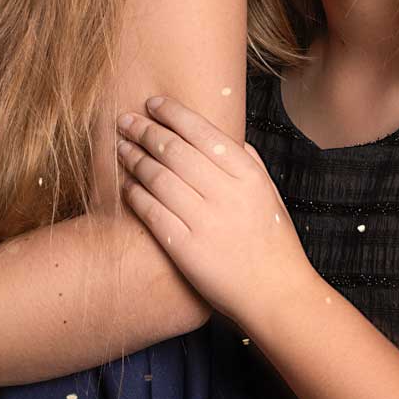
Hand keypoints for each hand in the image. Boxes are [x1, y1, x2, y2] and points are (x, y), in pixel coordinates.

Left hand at [117, 96, 312, 322]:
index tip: (152, 103)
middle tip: (126, 120)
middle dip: (144, 130)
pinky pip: (152, 212)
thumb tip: (227, 136)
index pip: (202, 131)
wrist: (276, 295)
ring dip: (134, 159)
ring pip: (158, 178)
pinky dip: (135, 195)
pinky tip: (126, 185)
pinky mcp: (187, 249)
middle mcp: (226, 193)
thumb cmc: (274, 243)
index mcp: (248, 175)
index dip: (172, 113)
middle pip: (173, 150)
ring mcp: (205, 221)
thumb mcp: (270, 194)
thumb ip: (249, 162)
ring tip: (121, 149)